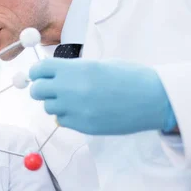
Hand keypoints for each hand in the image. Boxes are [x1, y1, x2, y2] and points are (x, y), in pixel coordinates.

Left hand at [29, 58, 177, 134]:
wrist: (153, 99)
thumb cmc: (128, 77)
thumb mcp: (97, 65)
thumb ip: (72, 70)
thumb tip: (49, 75)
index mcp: (75, 69)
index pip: (39, 69)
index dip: (37, 72)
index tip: (39, 75)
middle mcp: (71, 89)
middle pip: (37, 90)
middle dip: (41, 89)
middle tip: (50, 89)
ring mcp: (76, 109)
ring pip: (48, 107)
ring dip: (55, 103)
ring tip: (73, 99)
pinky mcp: (82, 126)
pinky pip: (61, 120)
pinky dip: (67, 116)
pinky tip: (82, 110)